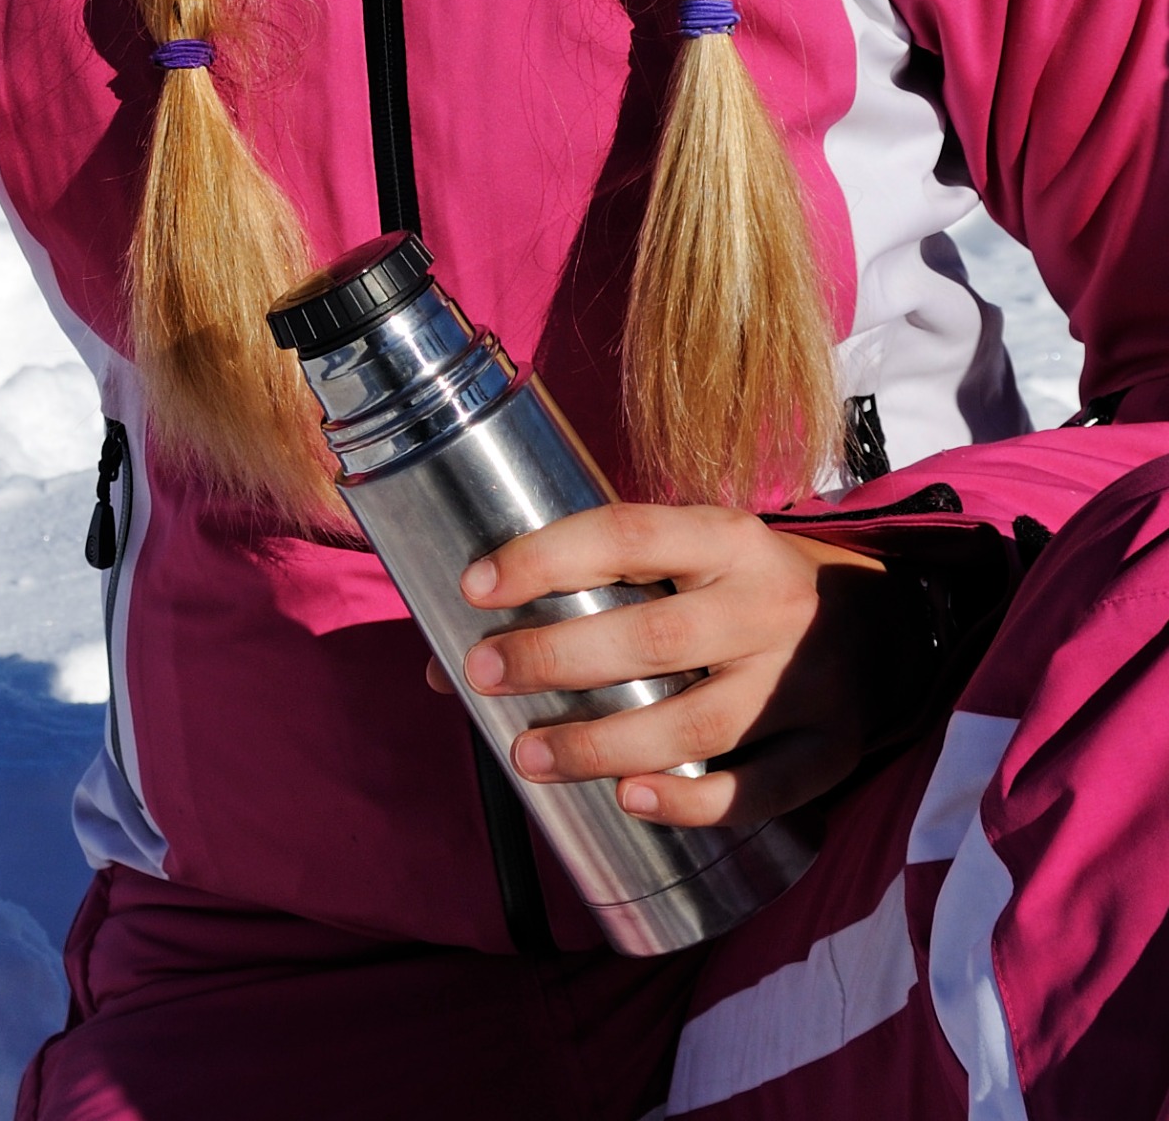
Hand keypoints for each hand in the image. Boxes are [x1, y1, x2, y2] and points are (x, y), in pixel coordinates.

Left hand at [428, 503, 895, 830]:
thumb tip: (445, 661)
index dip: (546, 557)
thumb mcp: (688, 556)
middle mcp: (767, 603)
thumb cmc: (747, 584)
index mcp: (726, 536)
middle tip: (483, 675)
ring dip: (603, 745)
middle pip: (653, 637)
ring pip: (697, 723)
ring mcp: (804, 681)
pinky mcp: (833, 748)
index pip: (627, 534)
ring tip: (528, 756)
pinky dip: (692, 802)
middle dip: (555, 657)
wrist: (891, 620)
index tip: (476, 586)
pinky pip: (760, 790)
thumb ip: (591, 588)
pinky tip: (629, 800)